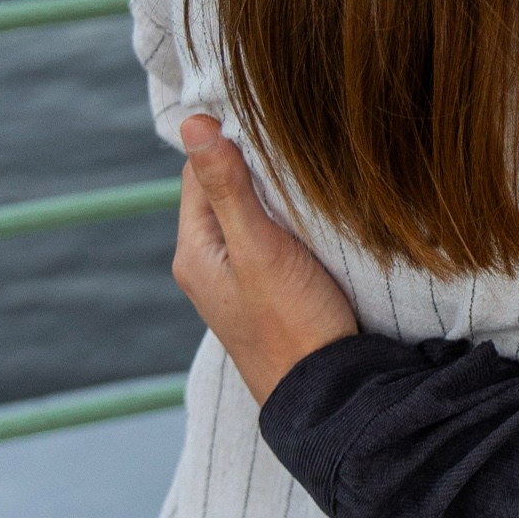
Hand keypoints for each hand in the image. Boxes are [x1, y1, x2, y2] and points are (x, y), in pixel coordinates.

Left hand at [174, 116, 359, 406]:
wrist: (325, 394)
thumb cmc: (291, 322)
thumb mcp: (260, 247)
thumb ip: (227, 187)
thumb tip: (194, 123)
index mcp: (193, 251)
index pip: (198, 171)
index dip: (230, 142)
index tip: (271, 124)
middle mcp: (205, 265)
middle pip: (221, 191)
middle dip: (252, 166)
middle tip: (295, 145)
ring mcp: (234, 281)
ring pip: (245, 215)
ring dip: (270, 194)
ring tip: (306, 175)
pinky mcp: (263, 292)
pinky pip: (264, 239)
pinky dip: (283, 221)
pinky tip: (309, 217)